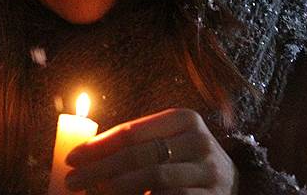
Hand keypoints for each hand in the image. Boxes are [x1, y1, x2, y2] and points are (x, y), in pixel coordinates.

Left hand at [65, 108, 237, 193]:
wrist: (234, 185)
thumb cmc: (185, 161)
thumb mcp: (166, 142)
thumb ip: (135, 143)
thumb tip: (84, 154)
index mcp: (183, 118)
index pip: (132, 131)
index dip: (98, 145)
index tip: (72, 158)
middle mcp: (199, 141)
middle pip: (140, 156)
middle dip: (101, 169)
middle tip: (73, 181)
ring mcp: (209, 172)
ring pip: (155, 180)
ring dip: (119, 188)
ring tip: (94, 194)